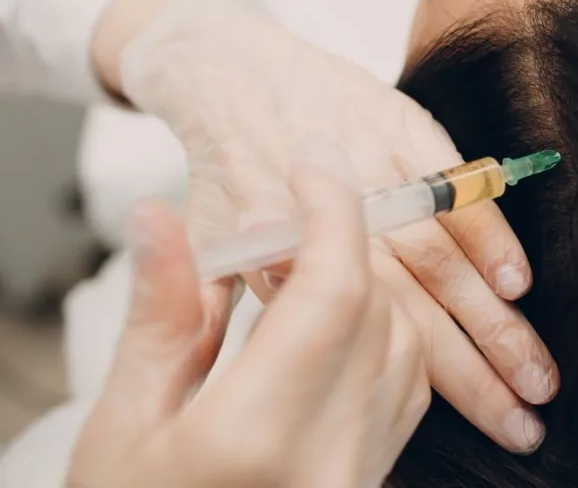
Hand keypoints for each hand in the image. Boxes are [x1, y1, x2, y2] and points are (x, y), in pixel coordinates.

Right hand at [67, 142, 428, 487]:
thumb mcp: (123, 423)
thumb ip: (160, 315)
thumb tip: (165, 219)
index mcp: (256, 437)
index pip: (335, 291)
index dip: (334, 212)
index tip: (313, 167)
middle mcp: (329, 459)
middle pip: (379, 310)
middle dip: (344, 247)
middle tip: (288, 222)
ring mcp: (359, 478)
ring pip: (407, 345)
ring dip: (368, 289)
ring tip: (303, 271)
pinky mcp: (368, 485)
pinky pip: (407, 390)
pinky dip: (386, 336)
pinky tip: (335, 325)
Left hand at [108, 0, 554, 452]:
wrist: (231, 70)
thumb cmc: (227, 168)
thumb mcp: (215, 245)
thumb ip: (258, 299)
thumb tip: (300, 357)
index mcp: (293, 260)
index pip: (372, 340)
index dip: (429, 385)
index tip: (476, 420)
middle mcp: (340, 223)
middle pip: (422, 312)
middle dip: (482, 369)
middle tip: (528, 413)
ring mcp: (379, 176)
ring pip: (445, 261)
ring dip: (496, 319)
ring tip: (538, 371)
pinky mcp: (405, 132)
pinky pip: (454, 190)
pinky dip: (488, 234)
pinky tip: (517, 280)